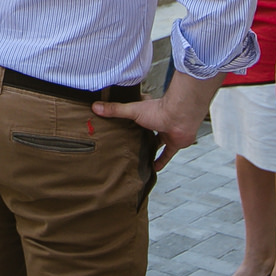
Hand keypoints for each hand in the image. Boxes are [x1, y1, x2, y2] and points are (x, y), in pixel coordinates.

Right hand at [95, 72, 218, 171]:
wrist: (180, 118)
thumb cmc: (159, 110)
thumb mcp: (132, 110)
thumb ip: (115, 110)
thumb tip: (95, 106)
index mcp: (147, 112)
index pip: (136, 114)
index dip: (129, 117)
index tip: (120, 123)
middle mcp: (157, 122)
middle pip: (146, 129)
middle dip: (139, 135)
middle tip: (127, 143)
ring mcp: (166, 133)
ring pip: (157, 142)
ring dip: (150, 148)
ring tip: (139, 156)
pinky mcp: (174, 143)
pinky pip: (167, 154)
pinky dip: (161, 161)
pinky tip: (154, 168)